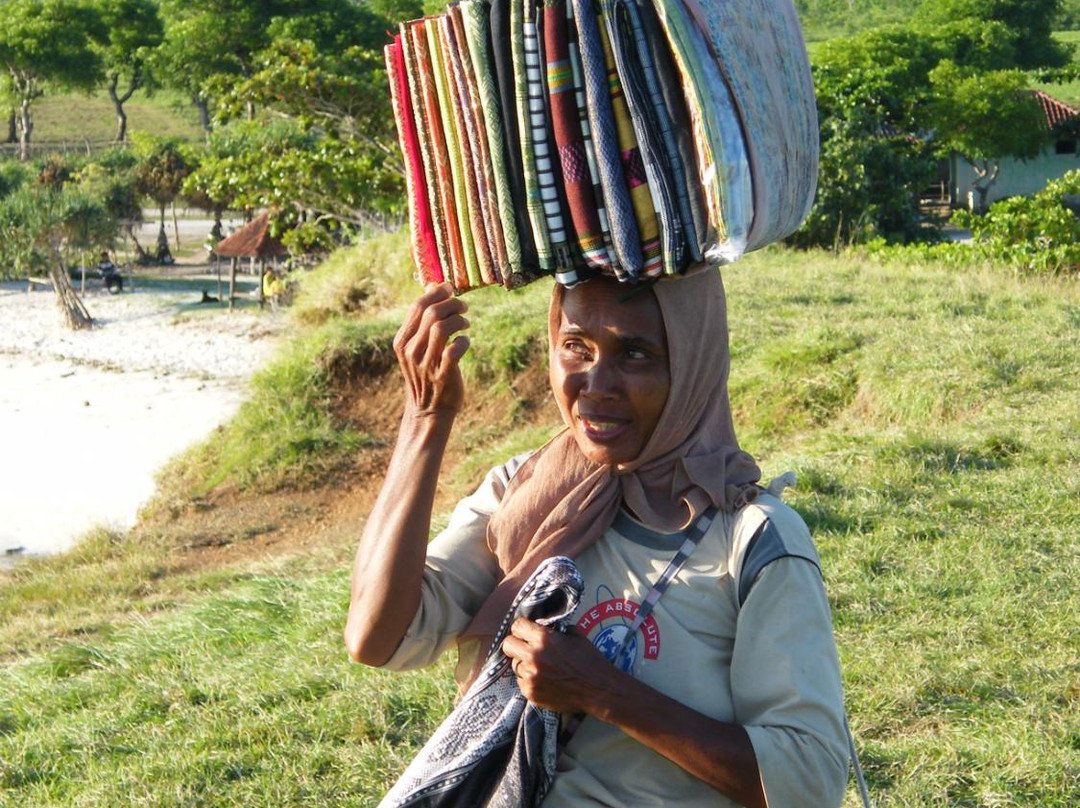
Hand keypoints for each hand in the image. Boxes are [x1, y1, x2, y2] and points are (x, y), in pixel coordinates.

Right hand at [393, 282, 469, 415]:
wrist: (428, 410)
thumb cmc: (426, 372)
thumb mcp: (417, 346)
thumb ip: (423, 320)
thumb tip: (433, 286)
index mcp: (402, 341)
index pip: (418, 306)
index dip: (437, 293)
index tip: (450, 290)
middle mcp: (411, 351)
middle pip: (431, 314)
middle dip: (452, 304)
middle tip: (463, 307)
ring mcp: (426, 364)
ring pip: (442, 328)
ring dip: (459, 320)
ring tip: (465, 323)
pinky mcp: (443, 375)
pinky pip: (454, 350)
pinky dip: (463, 342)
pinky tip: (465, 342)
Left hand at [501, 618, 618, 713]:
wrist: (599, 690)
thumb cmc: (590, 660)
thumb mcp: (576, 635)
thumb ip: (556, 630)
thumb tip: (544, 627)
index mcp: (543, 639)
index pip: (517, 626)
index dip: (522, 628)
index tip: (525, 632)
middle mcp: (533, 656)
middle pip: (508, 644)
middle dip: (516, 644)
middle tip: (525, 648)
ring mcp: (530, 676)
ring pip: (515, 665)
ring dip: (524, 664)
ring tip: (540, 667)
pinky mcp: (530, 693)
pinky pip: (521, 682)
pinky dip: (530, 680)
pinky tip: (544, 680)